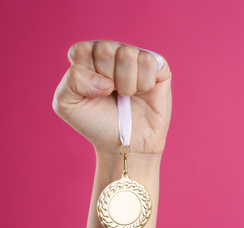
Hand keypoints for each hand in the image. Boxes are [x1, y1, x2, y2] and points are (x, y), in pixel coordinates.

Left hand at [52, 40, 171, 156]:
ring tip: (128, 95)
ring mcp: (136, 58)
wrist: (127, 144)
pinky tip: (143, 92)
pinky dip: (145, 83)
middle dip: (107, 79)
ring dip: (126, 84)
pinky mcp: (158, 65)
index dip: (86, 76)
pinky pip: (149, 61)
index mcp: (88, 57)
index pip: (82, 50)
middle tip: (111, 94)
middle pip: (105, 49)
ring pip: (128, 54)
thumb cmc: (97, 123)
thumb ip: (71, 80)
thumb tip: (105, 81)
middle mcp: (113, 53)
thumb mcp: (67, 105)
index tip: (92, 93)